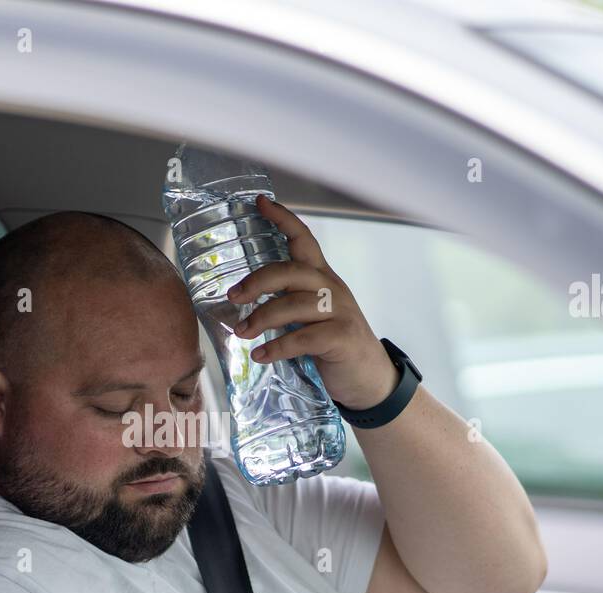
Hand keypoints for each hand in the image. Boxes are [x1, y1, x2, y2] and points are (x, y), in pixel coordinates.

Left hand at [225, 195, 396, 409]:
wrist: (368, 378)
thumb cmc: (333, 344)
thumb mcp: (313, 315)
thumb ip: (288, 301)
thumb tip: (243, 301)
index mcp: (322, 278)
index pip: (304, 239)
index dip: (283, 219)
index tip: (260, 203)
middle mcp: (332, 288)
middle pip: (291, 271)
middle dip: (258, 282)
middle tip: (234, 297)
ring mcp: (340, 312)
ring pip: (294, 305)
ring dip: (262, 319)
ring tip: (242, 334)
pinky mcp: (342, 338)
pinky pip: (303, 338)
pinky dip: (277, 348)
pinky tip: (261, 356)